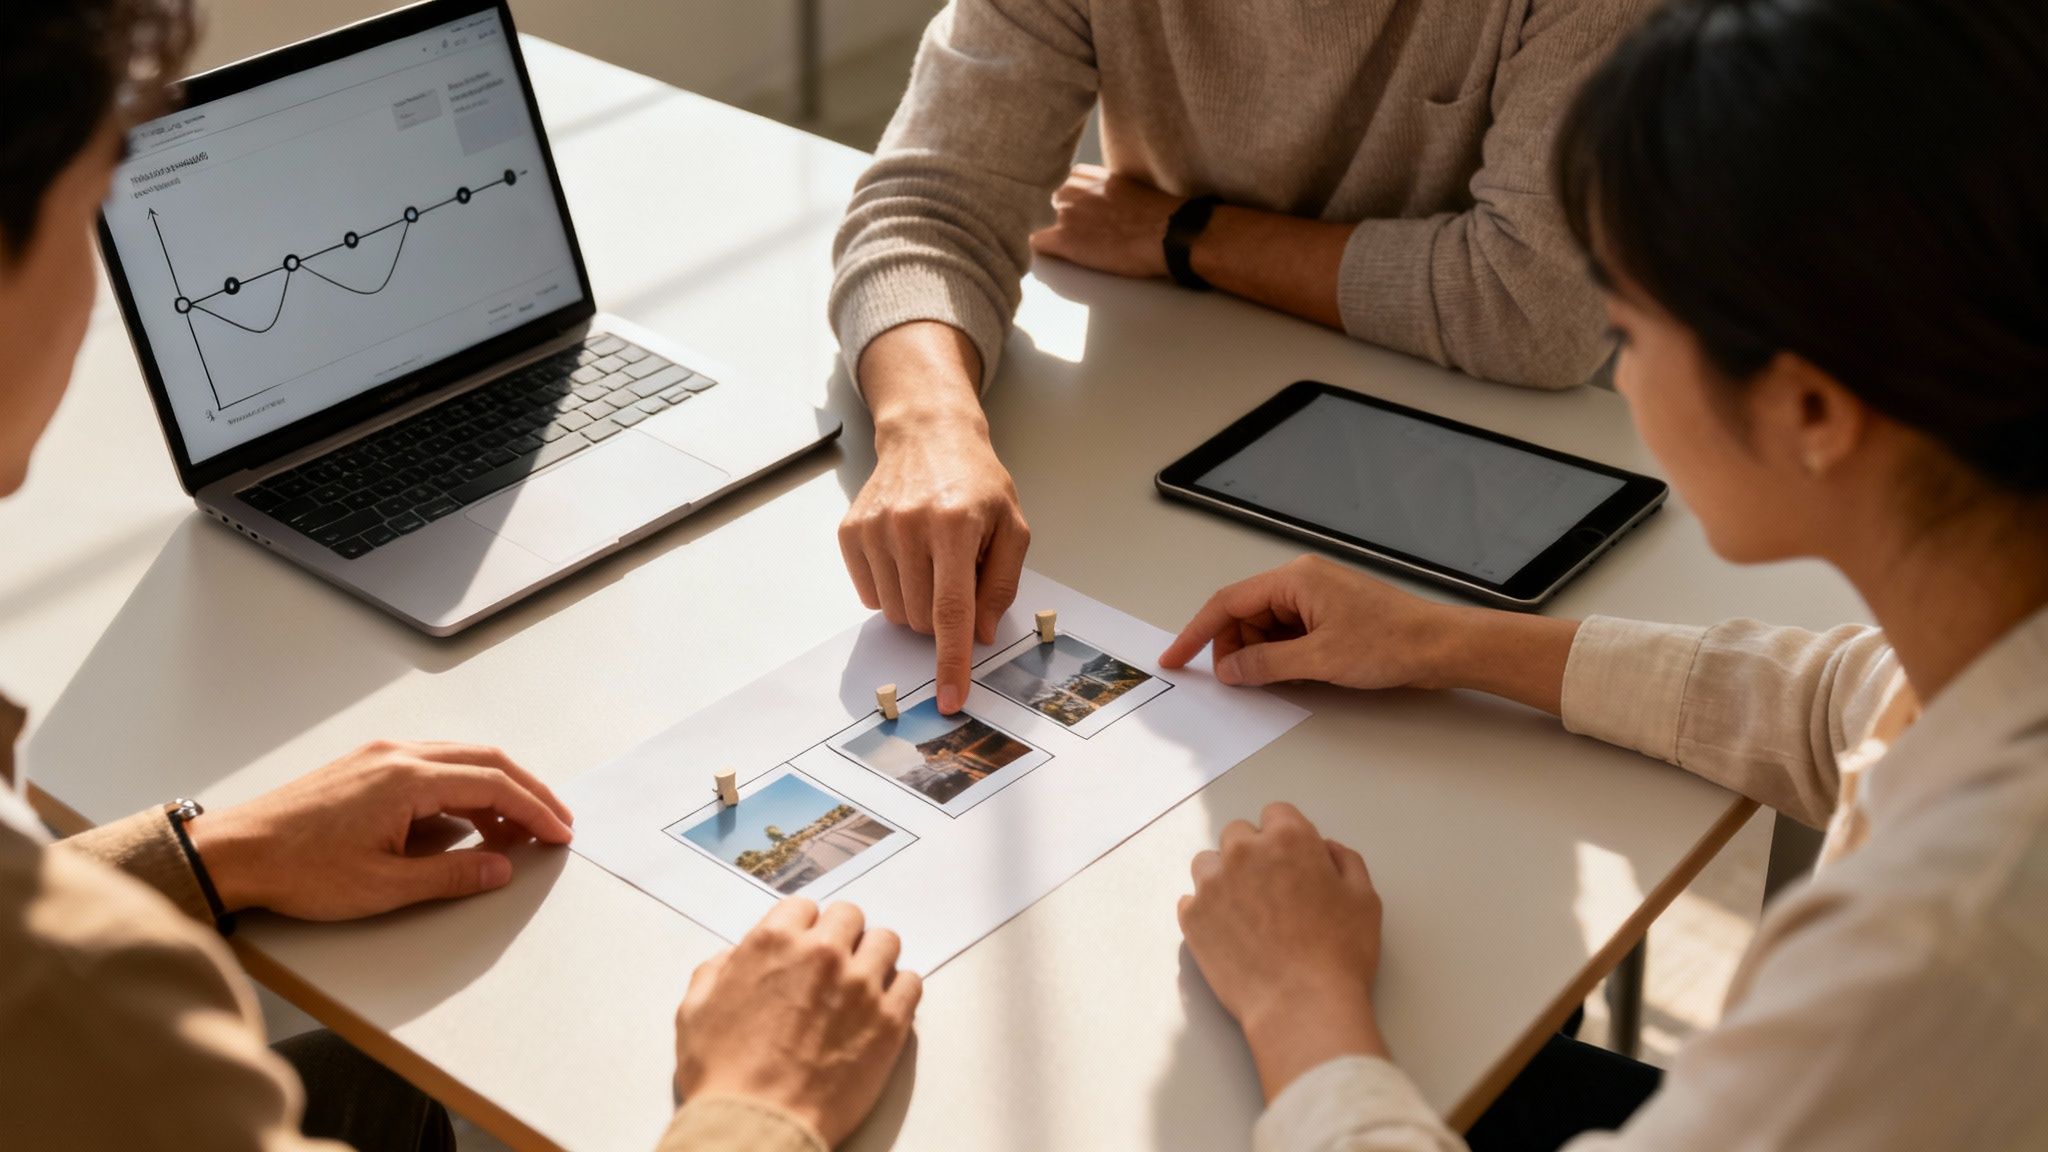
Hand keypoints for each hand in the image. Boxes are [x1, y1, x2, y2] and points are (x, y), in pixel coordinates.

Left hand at [186, 740, 573, 919]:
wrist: (232, 853)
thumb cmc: (299, 871)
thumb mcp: (384, 886)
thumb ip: (452, 873)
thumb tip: (502, 866)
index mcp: (408, 778)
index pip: (494, 784)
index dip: (535, 809)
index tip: (560, 833)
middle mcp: (399, 754)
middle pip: (485, 761)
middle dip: (527, 792)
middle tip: (555, 824)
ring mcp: (380, 756)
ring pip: (460, 760)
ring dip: (495, 791)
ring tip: (512, 835)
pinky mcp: (365, 766)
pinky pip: (432, 766)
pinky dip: (463, 789)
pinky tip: (464, 822)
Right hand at [675, 899, 921, 1145]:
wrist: (756, 1125)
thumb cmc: (723, 1075)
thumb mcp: (694, 1011)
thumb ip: (717, 971)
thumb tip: (736, 958)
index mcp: (774, 943)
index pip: (804, 907)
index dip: (802, 929)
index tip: (803, 948)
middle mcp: (822, 954)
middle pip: (849, 917)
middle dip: (840, 937)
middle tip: (833, 966)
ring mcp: (860, 985)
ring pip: (886, 942)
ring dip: (873, 957)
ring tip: (861, 984)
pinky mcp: (889, 1021)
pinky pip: (911, 982)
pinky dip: (899, 990)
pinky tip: (882, 1007)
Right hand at [843, 325, 1030, 713]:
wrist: (927, 436)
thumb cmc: (975, 481)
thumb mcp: (1011, 526)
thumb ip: (1001, 584)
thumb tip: (981, 634)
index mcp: (956, 525)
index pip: (952, 610)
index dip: (952, 660)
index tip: (950, 698)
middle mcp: (909, 526)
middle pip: (922, 619)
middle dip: (942, 618)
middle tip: (955, 578)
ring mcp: (875, 528)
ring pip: (894, 612)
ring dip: (917, 603)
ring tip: (931, 561)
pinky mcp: (851, 532)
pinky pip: (870, 594)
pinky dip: (892, 589)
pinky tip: (905, 555)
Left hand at [1028, 163, 1182, 278]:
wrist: (1168, 232)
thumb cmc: (1160, 215)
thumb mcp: (1131, 187)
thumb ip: (1110, 190)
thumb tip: (1109, 203)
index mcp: (1091, 175)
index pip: (1070, 183)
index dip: (1078, 201)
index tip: (1088, 213)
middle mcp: (1074, 189)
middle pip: (1057, 202)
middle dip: (1068, 216)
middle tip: (1088, 234)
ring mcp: (1067, 214)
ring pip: (1047, 222)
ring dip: (1060, 234)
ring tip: (1081, 249)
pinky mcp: (1065, 240)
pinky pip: (1038, 243)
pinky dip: (1045, 251)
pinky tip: (1058, 258)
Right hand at [1160, 555, 1460, 688]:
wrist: (1441, 647)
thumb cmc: (1389, 644)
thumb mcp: (1319, 660)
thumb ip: (1266, 665)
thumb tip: (1228, 670)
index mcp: (1294, 580)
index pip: (1229, 602)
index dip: (1197, 632)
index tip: (1175, 658)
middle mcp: (1301, 582)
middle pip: (1245, 614)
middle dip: (1232, 648)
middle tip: (1232, 683)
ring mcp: (1317, 599)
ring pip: (1266, 627)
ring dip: (1258, 655)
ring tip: (1265, 682)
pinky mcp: (1330, 617)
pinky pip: (1288, 634)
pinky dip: (1279, 656)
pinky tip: (1287, 676)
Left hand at [1179, 802, 1387, 1102]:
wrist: (1302, 1006)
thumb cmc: (1340, 954)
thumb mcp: (1364, 899)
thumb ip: (1345, 861)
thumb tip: (1325, 850)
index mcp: (1288, 838)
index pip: (1277, 814)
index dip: (1288, 837)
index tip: (1293, 862)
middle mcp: (1244, 852)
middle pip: (1239, 834)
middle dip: (1254, 854)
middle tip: (1271, 890)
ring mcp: (1212, 884)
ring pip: (1208, 863)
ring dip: (1224, 877)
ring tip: (1245, 911)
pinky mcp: (1191, 917)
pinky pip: (1191, 901)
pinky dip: (1206, 911)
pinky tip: (1229, 934)